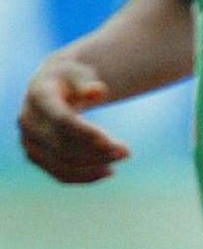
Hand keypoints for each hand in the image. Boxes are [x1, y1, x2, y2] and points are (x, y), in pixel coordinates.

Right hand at [17, 58, 129, 183]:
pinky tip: (108, 172)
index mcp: (39, 96)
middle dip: (96, 152)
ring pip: (61, 163)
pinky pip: (59, 173)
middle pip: (63, 145)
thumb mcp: (80, 72)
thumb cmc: (72, 77)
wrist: (53, 86)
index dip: (86, 133)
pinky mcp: (36, 156)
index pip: (61, 120)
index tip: (111, 142)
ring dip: (93, 166)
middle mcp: (29, 121)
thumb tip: (97, 92)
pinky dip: (84, 176)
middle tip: (126, 153)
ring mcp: (29, 141)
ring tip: (121, 159)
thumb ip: (87, 82)